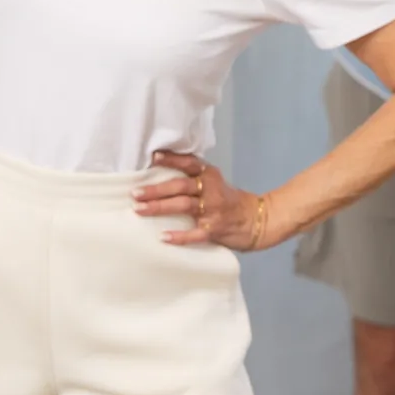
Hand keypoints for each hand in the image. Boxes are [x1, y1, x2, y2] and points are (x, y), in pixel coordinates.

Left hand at [135, 151, 288, 250]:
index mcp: (211, 176)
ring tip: (140, 209)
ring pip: (183, 206)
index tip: (152, 157)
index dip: (171, 159)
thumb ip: (195, 180)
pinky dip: (179, 236)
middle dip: (156, 189)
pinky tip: (164, 237)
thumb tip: (159, 179)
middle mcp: (212, 190)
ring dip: (160, 207)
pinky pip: (195, 233)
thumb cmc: (231, 202)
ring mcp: (214, 210)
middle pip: (181, 186)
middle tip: (135, 193)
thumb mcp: (216, 184)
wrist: (259, 220)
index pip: (189, 163)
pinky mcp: (215, 229)